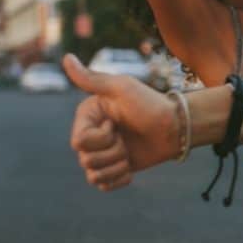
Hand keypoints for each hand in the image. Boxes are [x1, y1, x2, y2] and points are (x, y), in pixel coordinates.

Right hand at [63, 53, 178, 189]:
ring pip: (93, 175)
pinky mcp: (114, 168)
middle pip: (85, 160)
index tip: (116, 123)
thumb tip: (66, 57)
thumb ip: (92, 78)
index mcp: (87, 117)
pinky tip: (131, 167)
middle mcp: (91, 135)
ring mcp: (102, 153)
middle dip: (113, 152)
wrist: (176, 126)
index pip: (79, 142)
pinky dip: (119, 179)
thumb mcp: (122, 88)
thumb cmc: (150, 103)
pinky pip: (103, 185)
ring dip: (117, 166)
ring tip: (129, 153)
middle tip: (127, 138)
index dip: (101, 137)